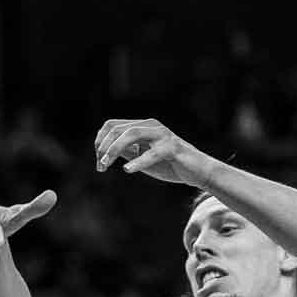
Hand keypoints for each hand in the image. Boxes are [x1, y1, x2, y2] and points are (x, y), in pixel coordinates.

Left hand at [94, 118, 216, 185]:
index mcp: (143, 126)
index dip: (100, 142)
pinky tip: (128, 169)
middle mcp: (151, 125)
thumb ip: (128, 151)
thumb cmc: (171, 165)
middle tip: (100, 166)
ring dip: (114, 150)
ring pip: (131, 134)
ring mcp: (162, 135)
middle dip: (104, 147)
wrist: (198, 171)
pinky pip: (151, 153)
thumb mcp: (143, 157)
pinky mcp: (172, 148)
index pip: (112, 125)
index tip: (98, 161)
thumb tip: (106, 150)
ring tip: (106, 165)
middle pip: (118, 128)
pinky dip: (138, 161)